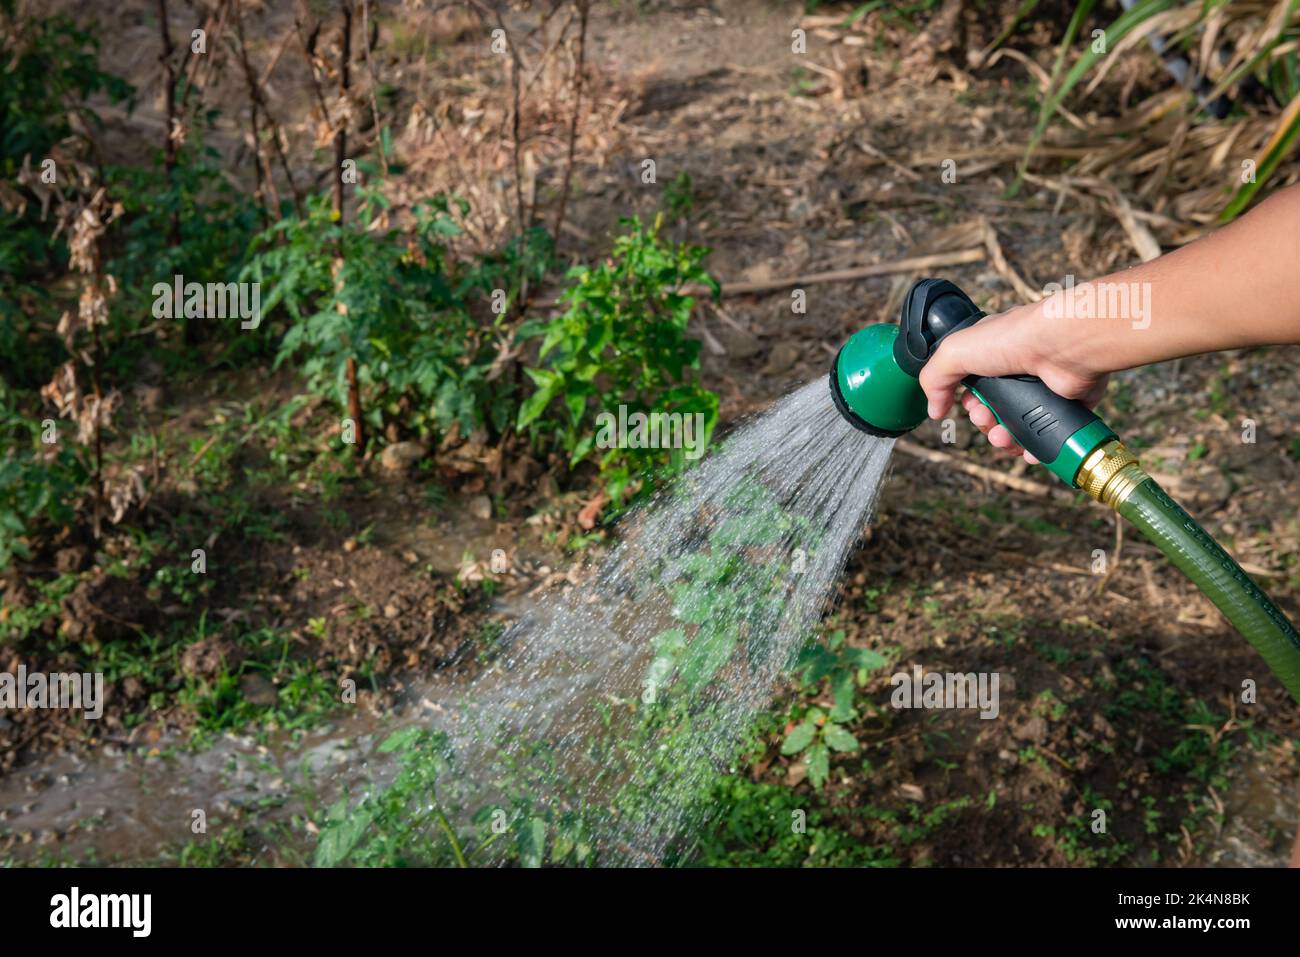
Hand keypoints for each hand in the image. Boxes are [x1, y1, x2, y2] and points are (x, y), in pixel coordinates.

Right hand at [917, 301, 1109, 463]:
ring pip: (1021, 426)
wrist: (1062, 345)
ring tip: (1005, 439)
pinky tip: (1030, 452)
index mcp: (994, 354)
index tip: (971, 407)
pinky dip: (1039, 447)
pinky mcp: (1068, 402)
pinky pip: (1051, 433)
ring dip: (1008, 440)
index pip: (976, 387)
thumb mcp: (954, 352)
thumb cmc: (1013, 338)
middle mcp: (1020, 370)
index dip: (969, 404)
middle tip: (987, 420)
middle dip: (986, 424)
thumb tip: (934, 411)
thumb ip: (934, 379)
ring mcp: (1045, 387)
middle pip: (996, 411)